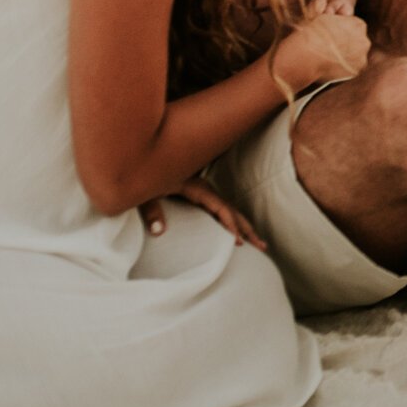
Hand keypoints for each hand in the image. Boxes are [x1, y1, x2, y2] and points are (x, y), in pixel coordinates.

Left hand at [140, 179, 268, 250]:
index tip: (238, 241)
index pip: (221, 208)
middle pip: (232, 210)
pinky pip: (221, 210)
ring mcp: (204, 193)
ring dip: (244, 226)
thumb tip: (159, 231)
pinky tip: (237, 233)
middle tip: (262, 247)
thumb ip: (152, 211)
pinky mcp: (198, 196)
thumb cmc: (146, 175)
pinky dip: (233, 222)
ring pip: (230, 210)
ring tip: (259, 243)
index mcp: (197, 187)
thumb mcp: (147, 192)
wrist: (144, 159)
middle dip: (247, 228)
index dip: (230, 224)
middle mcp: (205, 189)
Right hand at [274, 0, 368, 89]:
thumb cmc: (305, 36)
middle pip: (356, 39)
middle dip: (344, 41)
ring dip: (345, 53)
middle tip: (327, 46)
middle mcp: (364, 40)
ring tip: (327, 55)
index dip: (338, 29)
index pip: (352, 25)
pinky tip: (331, 64)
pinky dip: (344, 65)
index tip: (327, 33)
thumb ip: (318, 5)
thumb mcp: (312, 17)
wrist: (300, 61)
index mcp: (357, 25)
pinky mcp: (357, 70)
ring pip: (355, 52)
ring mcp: (362, 57)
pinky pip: (353, 65)